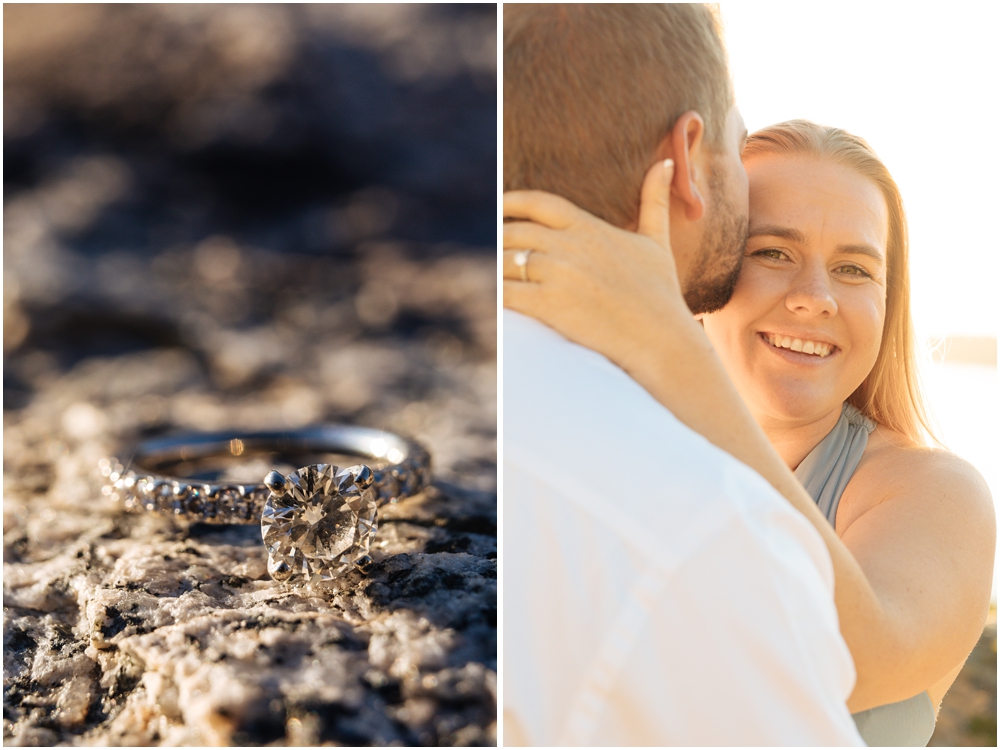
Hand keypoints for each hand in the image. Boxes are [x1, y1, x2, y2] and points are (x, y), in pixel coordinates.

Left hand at [503, 159, 689, 373]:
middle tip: (488, 246)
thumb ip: (654, 201)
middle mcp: (569, 246)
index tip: (496, 205)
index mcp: (588, 228)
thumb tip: (667, 162)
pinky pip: (507, 293)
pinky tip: (491, 299)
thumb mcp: (657, 242)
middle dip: (498, 238)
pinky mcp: (549, 304)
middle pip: (514, 232)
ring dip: (493, 267)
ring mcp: (558, 274)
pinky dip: (494, 293)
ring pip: (506, 261)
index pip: (539, 203)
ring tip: (487, 273)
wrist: (661, 338)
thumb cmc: (661, 294)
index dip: (511, 201)